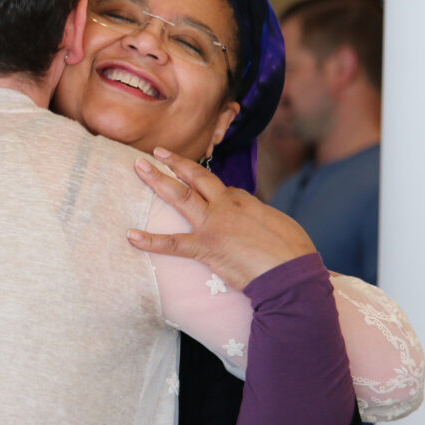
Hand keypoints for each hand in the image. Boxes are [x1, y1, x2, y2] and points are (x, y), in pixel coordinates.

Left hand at [127, 147, 315, 289]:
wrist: (291, 273)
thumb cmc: (292, 252)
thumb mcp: (279, 224)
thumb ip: (261, 217)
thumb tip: (255, 218)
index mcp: (243, 200)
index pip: (220, 188)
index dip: (209, 189)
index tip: (202, 189)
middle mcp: (225, 206)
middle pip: (195, 177)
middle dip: (174, 162)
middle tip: (155, 151)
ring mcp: (213, 225)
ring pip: (180, 196)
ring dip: (157, 180)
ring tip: (139, 167)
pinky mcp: (206, 248)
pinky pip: (172, 244)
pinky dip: (150, 241)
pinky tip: (131, 236)